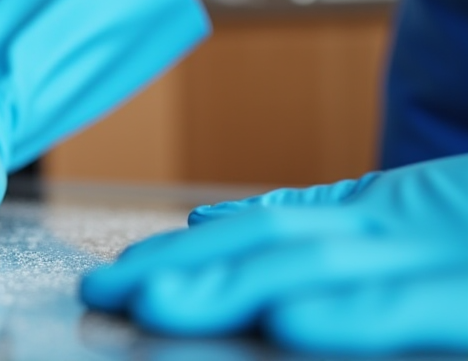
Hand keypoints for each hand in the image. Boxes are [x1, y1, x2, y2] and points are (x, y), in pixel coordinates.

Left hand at [80, 154, 467, 354]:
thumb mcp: (401, 217)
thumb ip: (313, 217)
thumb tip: (213, 215)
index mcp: (381, 218)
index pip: (266, 232)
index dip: (188, 252)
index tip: (120, 276)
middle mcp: (399, 235)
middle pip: (272, 250)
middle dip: (183, 271)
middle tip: (104, 292)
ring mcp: (440, 262)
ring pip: (317, 272)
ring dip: (233, 286)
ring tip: (157, 304)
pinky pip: (410, 310)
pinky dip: (352, 315)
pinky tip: (287, 322)